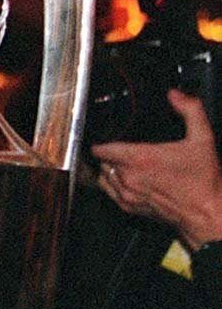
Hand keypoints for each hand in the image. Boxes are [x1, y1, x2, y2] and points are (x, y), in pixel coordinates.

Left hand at [92, 90, 221, 249]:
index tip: (105, 136)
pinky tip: (124, 178)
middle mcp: (129, 178)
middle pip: (101, 161)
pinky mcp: (130, 208)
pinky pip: (109, 193)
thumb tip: (176, 94)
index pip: (101, 148)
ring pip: (103, 177)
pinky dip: (112, 184)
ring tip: (120, 161)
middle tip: (118, 146)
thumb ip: (191, 110)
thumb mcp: (203, 138)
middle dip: (107, 153)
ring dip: (109, 168)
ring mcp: (127, 195)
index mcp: (140, 159)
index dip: (100, 141)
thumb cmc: (204, 181)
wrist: (207, 213)